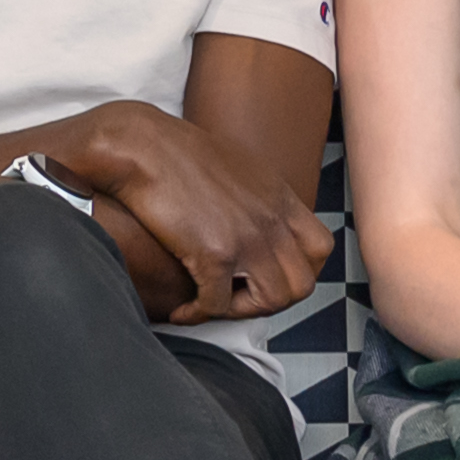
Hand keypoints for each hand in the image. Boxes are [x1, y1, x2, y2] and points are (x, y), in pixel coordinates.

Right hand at [60, 107, 332, 325]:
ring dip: (238, 312)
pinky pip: (218, 305)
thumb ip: (255, 198)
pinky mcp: (214, 253)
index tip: (266, 278)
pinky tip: (181, 311)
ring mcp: (248, 237)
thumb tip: (252, 222)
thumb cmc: (174, 152)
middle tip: (236, 300)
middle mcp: (271, 219)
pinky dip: (197, 315)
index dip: (299, 273)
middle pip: (302, 284)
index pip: (320, 249)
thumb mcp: (235, 167)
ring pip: (271, 301)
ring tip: (210, 305)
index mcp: (279, 198)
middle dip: (269, 302)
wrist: (140, 144)